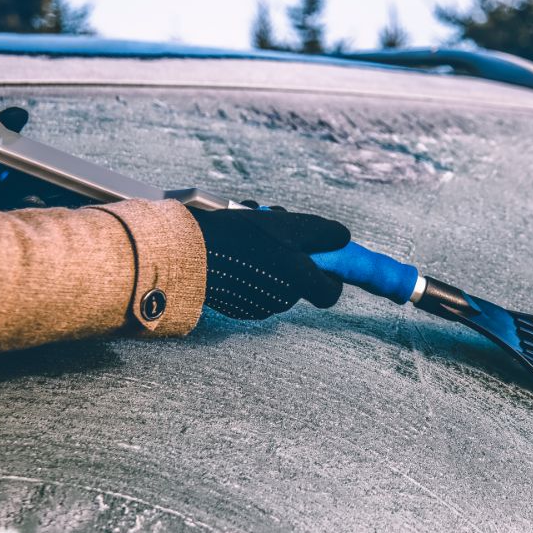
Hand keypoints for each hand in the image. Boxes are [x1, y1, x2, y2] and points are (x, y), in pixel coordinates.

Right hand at [187, 206, 348, 318]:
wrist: (188, 254)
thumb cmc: (243, 236)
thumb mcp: (291, 225)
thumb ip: (325, 233)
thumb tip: (344, 238)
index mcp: (299, 283)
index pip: (330, 293)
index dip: (330, 275)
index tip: (321, 257)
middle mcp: (280, 301)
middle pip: (299, 280)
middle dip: (292, 254)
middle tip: (273, 226)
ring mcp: (255, 306)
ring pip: (273, 279)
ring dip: (268, 255)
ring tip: (247, 227)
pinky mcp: (234, 305)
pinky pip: (250, 285)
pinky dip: (247, 266)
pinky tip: (231, 244)